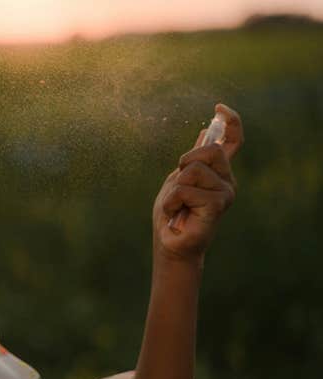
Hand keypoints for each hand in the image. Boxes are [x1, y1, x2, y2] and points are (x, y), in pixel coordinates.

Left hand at [152, 103, 243, 265]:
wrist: (171, 243)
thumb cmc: (173, 213)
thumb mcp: (179, 178)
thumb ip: (195, 159)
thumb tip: (206, 131)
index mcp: (218, 172)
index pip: (233, 141)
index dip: (231, 122)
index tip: (219, 108)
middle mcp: (227, 180)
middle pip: (209, 150)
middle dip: (185, 163)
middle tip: (179, 186)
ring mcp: (225, 193)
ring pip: (194, 169)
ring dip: (175, 187)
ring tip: (177, 204)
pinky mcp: (218, 205)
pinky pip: (187, 189)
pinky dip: (172, 200)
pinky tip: (175, 213)